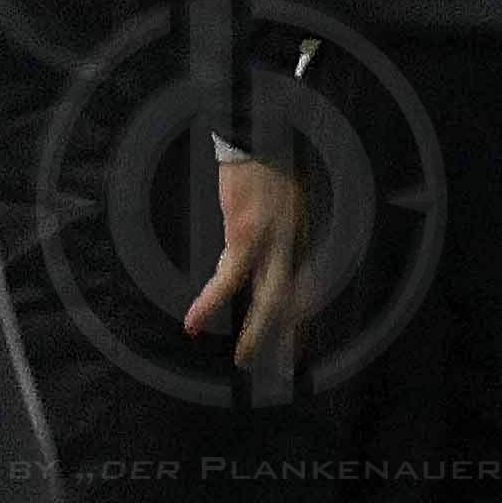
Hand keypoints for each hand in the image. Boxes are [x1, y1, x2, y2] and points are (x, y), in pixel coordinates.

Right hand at [184, 152, 307, 370]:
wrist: (255, 136)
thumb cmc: (259, 169)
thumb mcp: (266, 209)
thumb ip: (255, 241)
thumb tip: (231, 269)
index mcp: (301, 238)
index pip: (306, 288)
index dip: (303, 322)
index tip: (300, 348)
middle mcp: (294, 242)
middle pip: (294, 300)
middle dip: (288, 336)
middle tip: (285, 366)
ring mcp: (273, 240)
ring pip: (269, 297)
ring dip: (254, 332)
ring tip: (243, 358)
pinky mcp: (245, 234)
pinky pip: (229, 277)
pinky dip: (211, 302)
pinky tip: (195, 320)